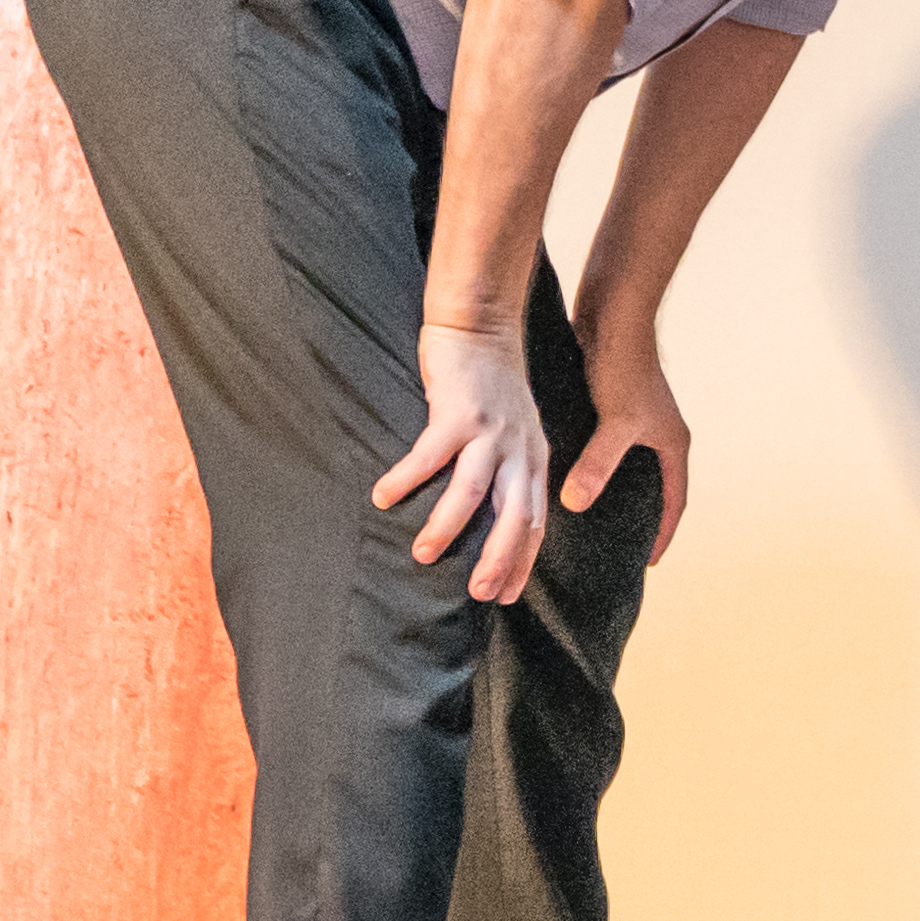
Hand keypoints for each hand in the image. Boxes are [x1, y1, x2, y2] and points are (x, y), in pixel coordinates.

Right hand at [375, 320, 549, 604]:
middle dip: (499, 559)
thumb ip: (511, 469)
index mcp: (534, 458)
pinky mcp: (456, 412)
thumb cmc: (491, 384)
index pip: (535, 520)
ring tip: (421, 554)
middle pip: (514, 516)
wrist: (481, 325)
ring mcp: (489, 432)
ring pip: (472, 492)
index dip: (522, 559)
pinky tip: (384, 499)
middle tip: (477, 592)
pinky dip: (406, 480)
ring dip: (447, 528)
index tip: (508, 595)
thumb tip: (493, 516)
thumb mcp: (518, 431)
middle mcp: (518, 449)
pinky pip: (429, 457)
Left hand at [565, 317, 690, 563]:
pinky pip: (608, 448)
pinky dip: (596, 467)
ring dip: (617, 492)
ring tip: (594, 518)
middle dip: (642, 519)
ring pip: (630, 468)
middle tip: (620, 549)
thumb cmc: (624, 366)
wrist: (615, 316)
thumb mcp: (615, 423)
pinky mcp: (615, 406)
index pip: (675, 501)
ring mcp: (639, 420)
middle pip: (656, 488)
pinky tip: (570, 476)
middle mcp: (660, 434)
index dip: (663, 533)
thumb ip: (598, 465)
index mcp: (673, 444)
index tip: (648, 562)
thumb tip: (577, 504)